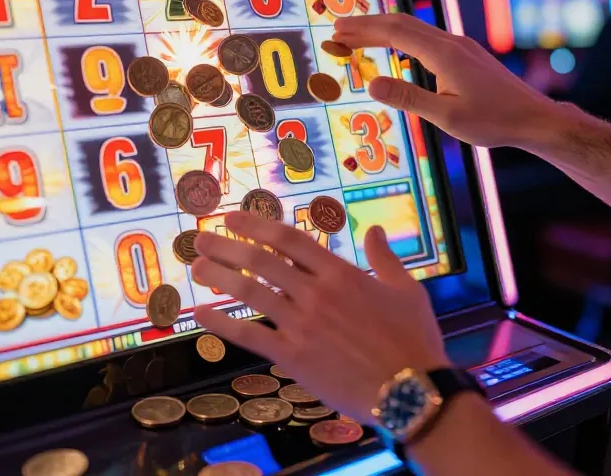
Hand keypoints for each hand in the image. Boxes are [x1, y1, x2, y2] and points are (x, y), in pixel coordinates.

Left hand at [192, 212, 448, 423]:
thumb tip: (373, 230)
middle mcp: (315, 293)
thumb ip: (384, 257)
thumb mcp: (407, 290)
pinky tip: (201, 313)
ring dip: (219, 276)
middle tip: (201, 239)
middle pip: (261, 260)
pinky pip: (249, 335)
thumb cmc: (414, 341)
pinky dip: (222, 324)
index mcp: (341, 272)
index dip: (256, 225)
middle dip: (227, 246)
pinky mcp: (293, 357)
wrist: (411, 392)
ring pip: (250, 292)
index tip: (232, 218)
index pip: (288, 239)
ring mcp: (302, 324)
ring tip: (196, 267)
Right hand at [333, 14, 558, 148]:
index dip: (362, 30)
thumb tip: (371, 83)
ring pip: (414, 28)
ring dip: (383, 30)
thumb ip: (408, 98)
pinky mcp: (466, 54)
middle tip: (337, 29)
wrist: (533, 118)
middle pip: (401, 24)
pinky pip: (425, 37)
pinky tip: (395, 47)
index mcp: (443, 54)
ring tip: (358, 37)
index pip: (394, 33)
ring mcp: (460, 46)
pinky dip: (401, 37)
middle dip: (367, 25)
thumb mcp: (446, 117)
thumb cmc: (493, 121)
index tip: (337, 30)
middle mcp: (450, 43)